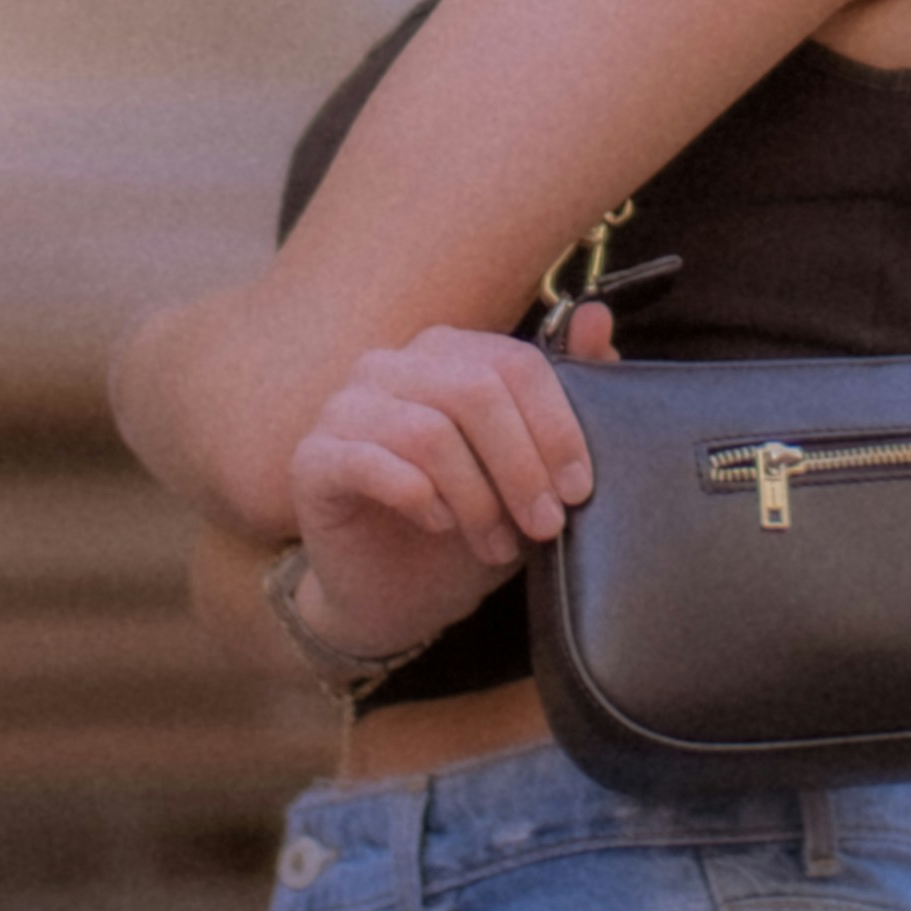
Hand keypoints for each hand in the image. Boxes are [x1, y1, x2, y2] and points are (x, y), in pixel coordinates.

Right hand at [282, 309, 611, 663]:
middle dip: (522, 467)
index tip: (578, 489)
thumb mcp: (532, 465)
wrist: (396, 595)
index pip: (513, 363)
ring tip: (497, 544)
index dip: (556, 427)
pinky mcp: (313, 459)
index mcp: (445, 353)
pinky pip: (370, 463)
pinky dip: (420, 498)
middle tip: (545, 526)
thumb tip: (597, 316)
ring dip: (477, 498)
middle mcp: (389, 366)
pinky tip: (441, 525)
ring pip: (429, 432)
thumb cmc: (469, 522)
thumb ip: (569, 389)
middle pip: (475, 392)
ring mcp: (344, 408)